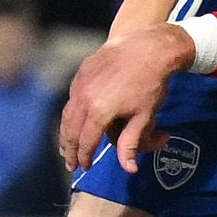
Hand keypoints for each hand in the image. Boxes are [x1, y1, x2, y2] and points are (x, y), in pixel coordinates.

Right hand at [57, 28, 188, 174]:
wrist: (149, 47)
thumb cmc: (150, 84)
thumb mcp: (144, 117)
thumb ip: (132, 144)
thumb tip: (129, 169)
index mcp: (99, 111)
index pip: (86, 142)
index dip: (84, 157)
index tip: (84, 168)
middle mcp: (84, 97)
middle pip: (70, 130)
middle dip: (69, 149)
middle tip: (70, 163)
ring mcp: (80, 83)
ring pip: (67, 114)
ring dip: (66, 132)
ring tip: (66, 146)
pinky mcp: (82, 72)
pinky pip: (72, 97)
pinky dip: (70, 113)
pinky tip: (73, 120)